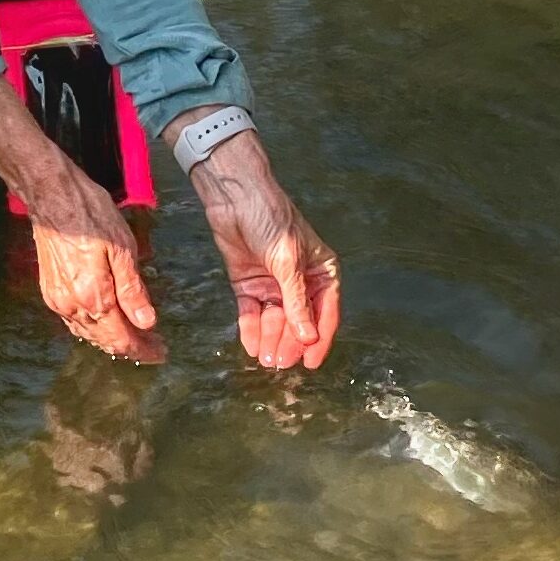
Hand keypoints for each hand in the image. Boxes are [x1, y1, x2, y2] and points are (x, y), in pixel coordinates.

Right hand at [0, 79, 163, 362]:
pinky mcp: (49, 290)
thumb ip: (133, 291)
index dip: (144, 349)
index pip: (122, 339)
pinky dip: (93, 327)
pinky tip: (105, 321)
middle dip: (131, 346)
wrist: (51, 195)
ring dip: (111, 338)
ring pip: (88, 333)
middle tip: (153, 345)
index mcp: (93, 297)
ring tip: (134, 336)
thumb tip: (147, 324)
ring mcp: (57, 300)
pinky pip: (74, 321)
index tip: (161, 352)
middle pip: (104, 340)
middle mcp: (72, 306)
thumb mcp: (123, 248)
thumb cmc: (90, 214)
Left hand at [184, 128, 340, 369]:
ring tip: (265, 359)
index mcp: (321, 271)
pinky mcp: (248, 282)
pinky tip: (251, 344)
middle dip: (289, 342)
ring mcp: (273, 282)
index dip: (319, 340)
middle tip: (280, 363)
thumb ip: (296, 301)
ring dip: (271, 338)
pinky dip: (251, 327)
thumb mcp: (288, 261)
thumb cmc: (271, 219)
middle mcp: (299, 280)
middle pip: (298, 320)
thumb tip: (309, 337)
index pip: (325, 313)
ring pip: (275, 319)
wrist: (234, 196)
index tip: (310, 364)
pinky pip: (252, 310)